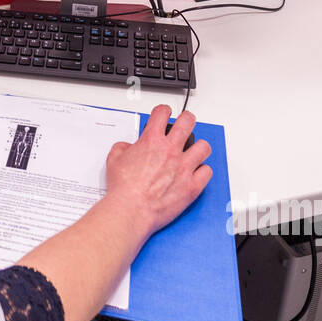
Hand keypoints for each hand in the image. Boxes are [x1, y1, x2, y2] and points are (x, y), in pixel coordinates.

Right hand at [104, 105, 211, 238]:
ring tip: (194, 151)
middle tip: (185, 123)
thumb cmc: (123, 188)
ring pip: (203, 146)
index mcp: (151, 141)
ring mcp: (184, 167)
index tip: (164, 114)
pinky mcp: (192, 185)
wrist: (131, 210)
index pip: (162, 113)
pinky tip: (196, 173)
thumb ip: (123, 147)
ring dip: (198, 147)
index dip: (163, 111)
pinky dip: (202, 171)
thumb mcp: (114, 159)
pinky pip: (207, 171)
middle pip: (188, 122)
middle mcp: (170, 150)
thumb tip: (128, 147)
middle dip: (187, 119)